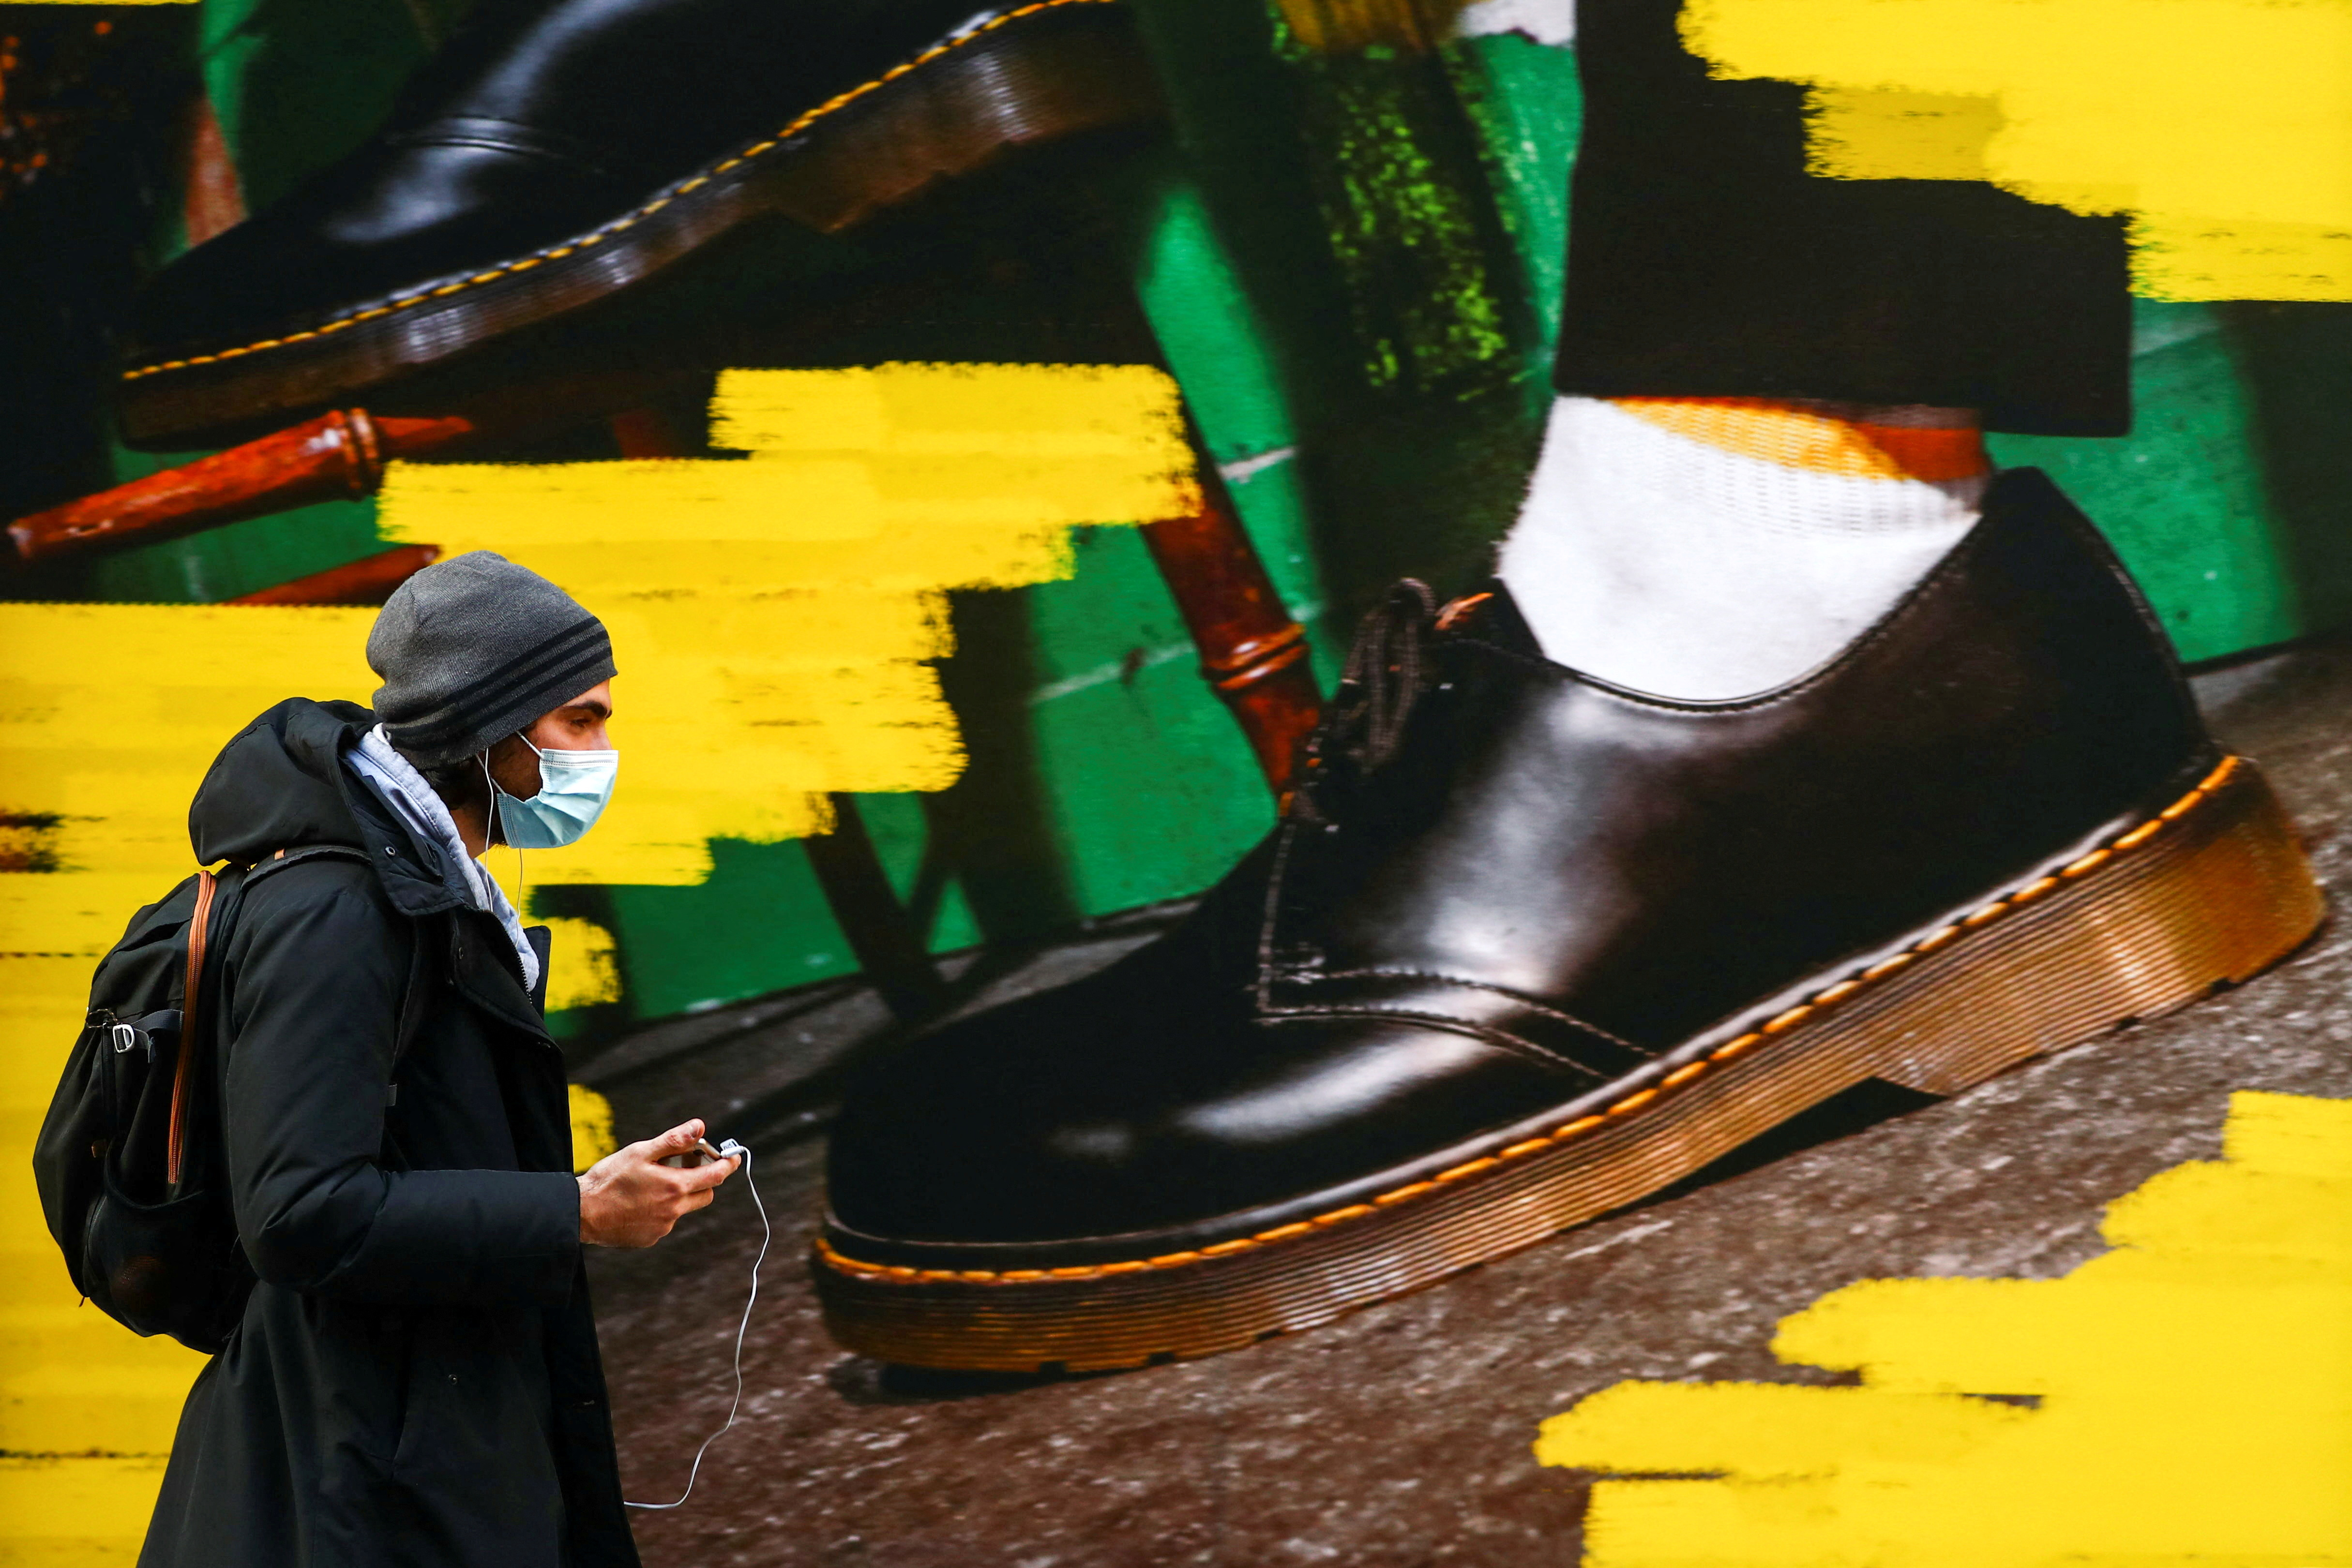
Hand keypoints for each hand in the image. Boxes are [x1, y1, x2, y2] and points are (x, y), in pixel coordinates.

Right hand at [577, 1119, 739, 1247]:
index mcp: (675, 1186)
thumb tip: (699, 1127)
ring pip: (683, 1208)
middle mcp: (674, 1210)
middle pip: (705, 1195)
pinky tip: (638, 1202)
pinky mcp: (650, 1238)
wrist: (581, 1213)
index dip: (728, 1165)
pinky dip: (660, 1210)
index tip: (734, 1158)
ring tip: (651, 1184)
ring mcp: (663, 1227)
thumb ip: (673, 1140)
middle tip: (685, 1167)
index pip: (715, 1175)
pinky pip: (664, 1222)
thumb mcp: (641, 1152)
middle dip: (703, 1181)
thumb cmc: (609, 1178)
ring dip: (677, 1196)